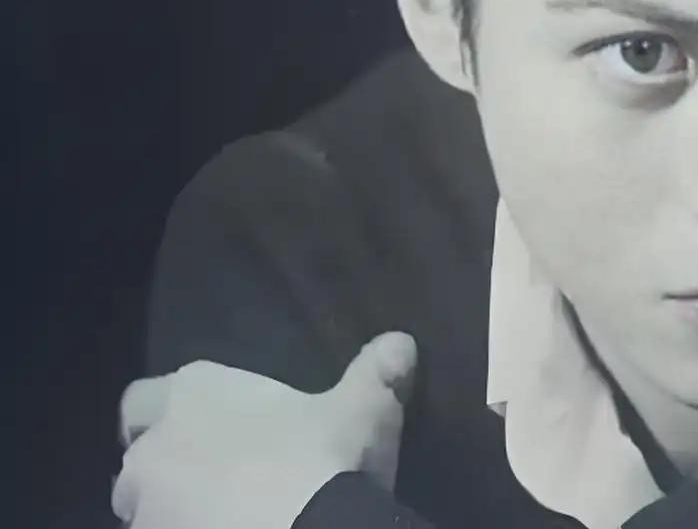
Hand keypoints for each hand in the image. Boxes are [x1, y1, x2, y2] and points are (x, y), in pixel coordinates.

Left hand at [112, 332, 416, 528]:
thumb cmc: (323, 456)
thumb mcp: (366, 408)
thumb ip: (378, 371)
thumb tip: (402, 341)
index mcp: (193, 395)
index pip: (144, 397)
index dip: (170, 411)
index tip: (207, 425)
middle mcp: (154, 450)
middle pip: (140, 459)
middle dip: (171, 469)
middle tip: (221, 480)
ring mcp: (145, 512)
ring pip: (144, 511)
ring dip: (173, 513)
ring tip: (225, 518)